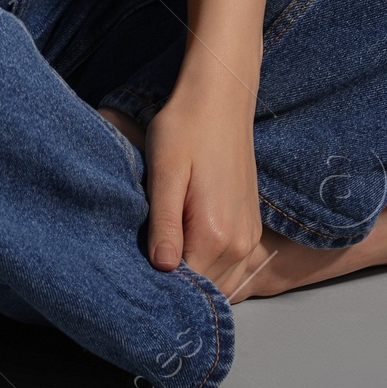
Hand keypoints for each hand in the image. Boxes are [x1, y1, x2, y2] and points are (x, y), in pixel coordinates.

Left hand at [140, 71, 264, 291]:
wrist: (221, 99)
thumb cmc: (186, 128)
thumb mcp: (165, 172)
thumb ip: (164, 224)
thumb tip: (162, 269)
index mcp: (216, 234)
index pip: (185, 286)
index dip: (158, 284)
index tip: (136, 271)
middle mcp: (239, 244)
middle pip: (203, 288)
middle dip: (175, 283)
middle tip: (145, 258)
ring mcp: (249, 237)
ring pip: (218, 282)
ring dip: (193, 274)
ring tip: (164, 248)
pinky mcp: (251, 228)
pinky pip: (229, 265)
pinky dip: (208, 264)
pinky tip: (185, 240)